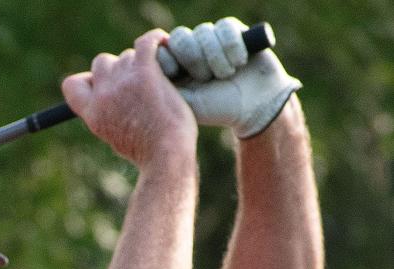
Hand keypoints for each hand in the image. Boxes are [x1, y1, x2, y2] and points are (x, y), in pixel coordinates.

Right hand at [62, 30, 196, 166]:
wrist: (165, 155)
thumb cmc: (147, 151)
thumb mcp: (113, 136)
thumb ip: (106, 115)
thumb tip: (109, 103)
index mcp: (91, 113)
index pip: (71, 84)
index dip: (88, 79)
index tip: (104, 85)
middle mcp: (103, 95)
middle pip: (102, 62)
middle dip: (118, 68)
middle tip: (138, 81)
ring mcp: (123, 82)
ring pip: (127, 55)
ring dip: (141, 62)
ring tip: (159, 77)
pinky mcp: (145, 73)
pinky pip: (146, 43)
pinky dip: (155, 40)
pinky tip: (163, 42)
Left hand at [158, 18, 302, 138]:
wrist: (256, 107)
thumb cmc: (218, 109)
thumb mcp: (185, 102)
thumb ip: (163, 85)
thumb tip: (144, 69)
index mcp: (175, 66)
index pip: (160, 48)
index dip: (168, 58)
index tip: (177, 75)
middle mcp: (191, 50)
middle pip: (180, 37)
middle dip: (194, 58)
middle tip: (205, 78)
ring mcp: (211, 40)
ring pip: (203, 31)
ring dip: (216, 56)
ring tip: (226, 75)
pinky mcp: (233, 32)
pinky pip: (225, 26)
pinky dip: (232, 46)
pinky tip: (240, 62)